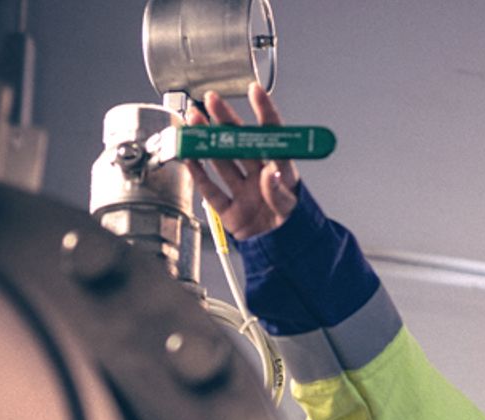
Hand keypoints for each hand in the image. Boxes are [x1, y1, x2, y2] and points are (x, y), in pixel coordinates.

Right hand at [184, 82, 300, 239]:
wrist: (285, 261)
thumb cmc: (295, 231)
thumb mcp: (291, 211)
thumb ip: (279, 193)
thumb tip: (270, 175)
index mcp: (282, 172)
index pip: (273, 136)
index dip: (265, 112)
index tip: (255, 91)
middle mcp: (261, 178)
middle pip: (240, 143)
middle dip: (225, 120)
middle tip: (212, 101)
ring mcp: (244, 193)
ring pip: (222, 161)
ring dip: (207, 141)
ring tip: (194, 120)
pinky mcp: (230, 212)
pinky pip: (211, 190)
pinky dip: (199, 174)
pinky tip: (189, 156)